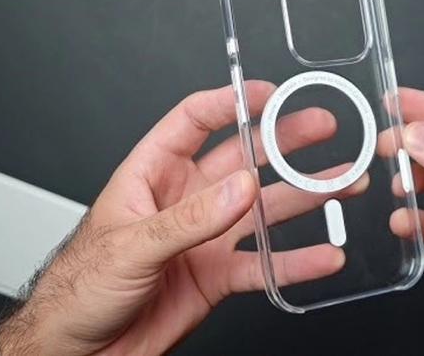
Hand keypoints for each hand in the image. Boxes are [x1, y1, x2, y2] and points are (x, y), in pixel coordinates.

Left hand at [0, 81, 362, 355]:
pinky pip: (267, 264)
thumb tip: (241, 188)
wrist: (80, 349)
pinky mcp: (219, 274)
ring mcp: (207, 236)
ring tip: (343, 186)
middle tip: (322, 127)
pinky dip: (298, 262)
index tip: (271, 94)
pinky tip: (324, 257)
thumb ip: (189, 219)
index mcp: (154, 174)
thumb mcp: (129, 245)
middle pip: (245, 158)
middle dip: (287, 142)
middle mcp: (187, 199)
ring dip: (306, 197)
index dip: (233, 102)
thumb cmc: (80, 288)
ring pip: (266, 209)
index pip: (195, 121)